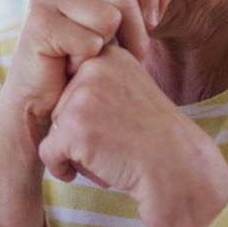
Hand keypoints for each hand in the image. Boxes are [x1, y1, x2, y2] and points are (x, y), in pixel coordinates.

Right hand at [2, 0, 172, 140]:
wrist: (39, 106)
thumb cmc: (80, 71)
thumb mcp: (118, 36)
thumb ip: (142, 12)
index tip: (151, 23)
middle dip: (134, 34)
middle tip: (117, 58)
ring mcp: (44, 0)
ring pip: (110, 18)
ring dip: (107, 50)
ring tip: (87, 62)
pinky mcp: (39, 24)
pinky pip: (91, 41)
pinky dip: (87, 63)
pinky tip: (70, 69)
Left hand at [38, 45, 227, 225]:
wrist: (179, 169)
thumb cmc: (154, 136)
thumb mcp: (132, 86)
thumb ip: (101, 75)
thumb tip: (64, 69)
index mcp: (108, 54)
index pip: (71, 81)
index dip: (87, 109)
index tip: (113, 121)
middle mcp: (93, 67)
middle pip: (59, 105)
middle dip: (79, 129)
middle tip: (115, 140)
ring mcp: (82, 96)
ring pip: (54, 128)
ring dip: (74, 149)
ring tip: (110, 153)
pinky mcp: (74, 128)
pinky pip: (48, 152)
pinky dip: (62, 168)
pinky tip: (88, 172)